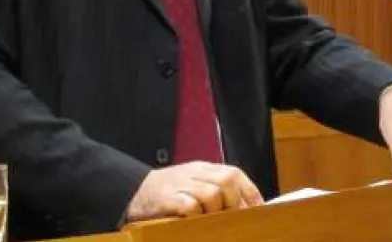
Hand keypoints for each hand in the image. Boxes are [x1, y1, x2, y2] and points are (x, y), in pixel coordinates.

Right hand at [125, 161, 264, 221]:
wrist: (131, 191)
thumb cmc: (167, 192)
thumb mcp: (193, 185)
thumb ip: (215, 191)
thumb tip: (244, 207)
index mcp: (203, 169)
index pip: (235, 173)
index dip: (250, 192)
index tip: (260, 209)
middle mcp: (194, 173)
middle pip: (227, 180)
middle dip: (233, 201)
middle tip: (230, 217)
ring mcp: (181, 184)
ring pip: (211, 193)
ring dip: (215, 211)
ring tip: (209, 221)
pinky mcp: (167, 198)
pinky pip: (190, 205)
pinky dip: (195, 215)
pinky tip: (191, 222)